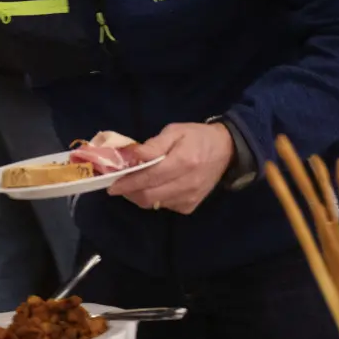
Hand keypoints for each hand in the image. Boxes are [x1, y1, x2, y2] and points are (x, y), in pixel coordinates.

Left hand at [108, 122, 233, 213]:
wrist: (226, 150)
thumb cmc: (197, 137)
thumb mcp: (175, 131)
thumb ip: (154, 145)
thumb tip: (132, 156)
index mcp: (183, 162)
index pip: (149, 177)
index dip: (128, 183)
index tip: (112, 185)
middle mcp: (187, 184)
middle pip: (149, 196)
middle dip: (130, 192)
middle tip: (119, 185)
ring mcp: (190, 198)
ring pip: (155, 204)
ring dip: (140, 196)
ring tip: (134, 183)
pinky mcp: (191, 206)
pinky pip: (165, 206)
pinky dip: (155, 198)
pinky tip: (155, 186)